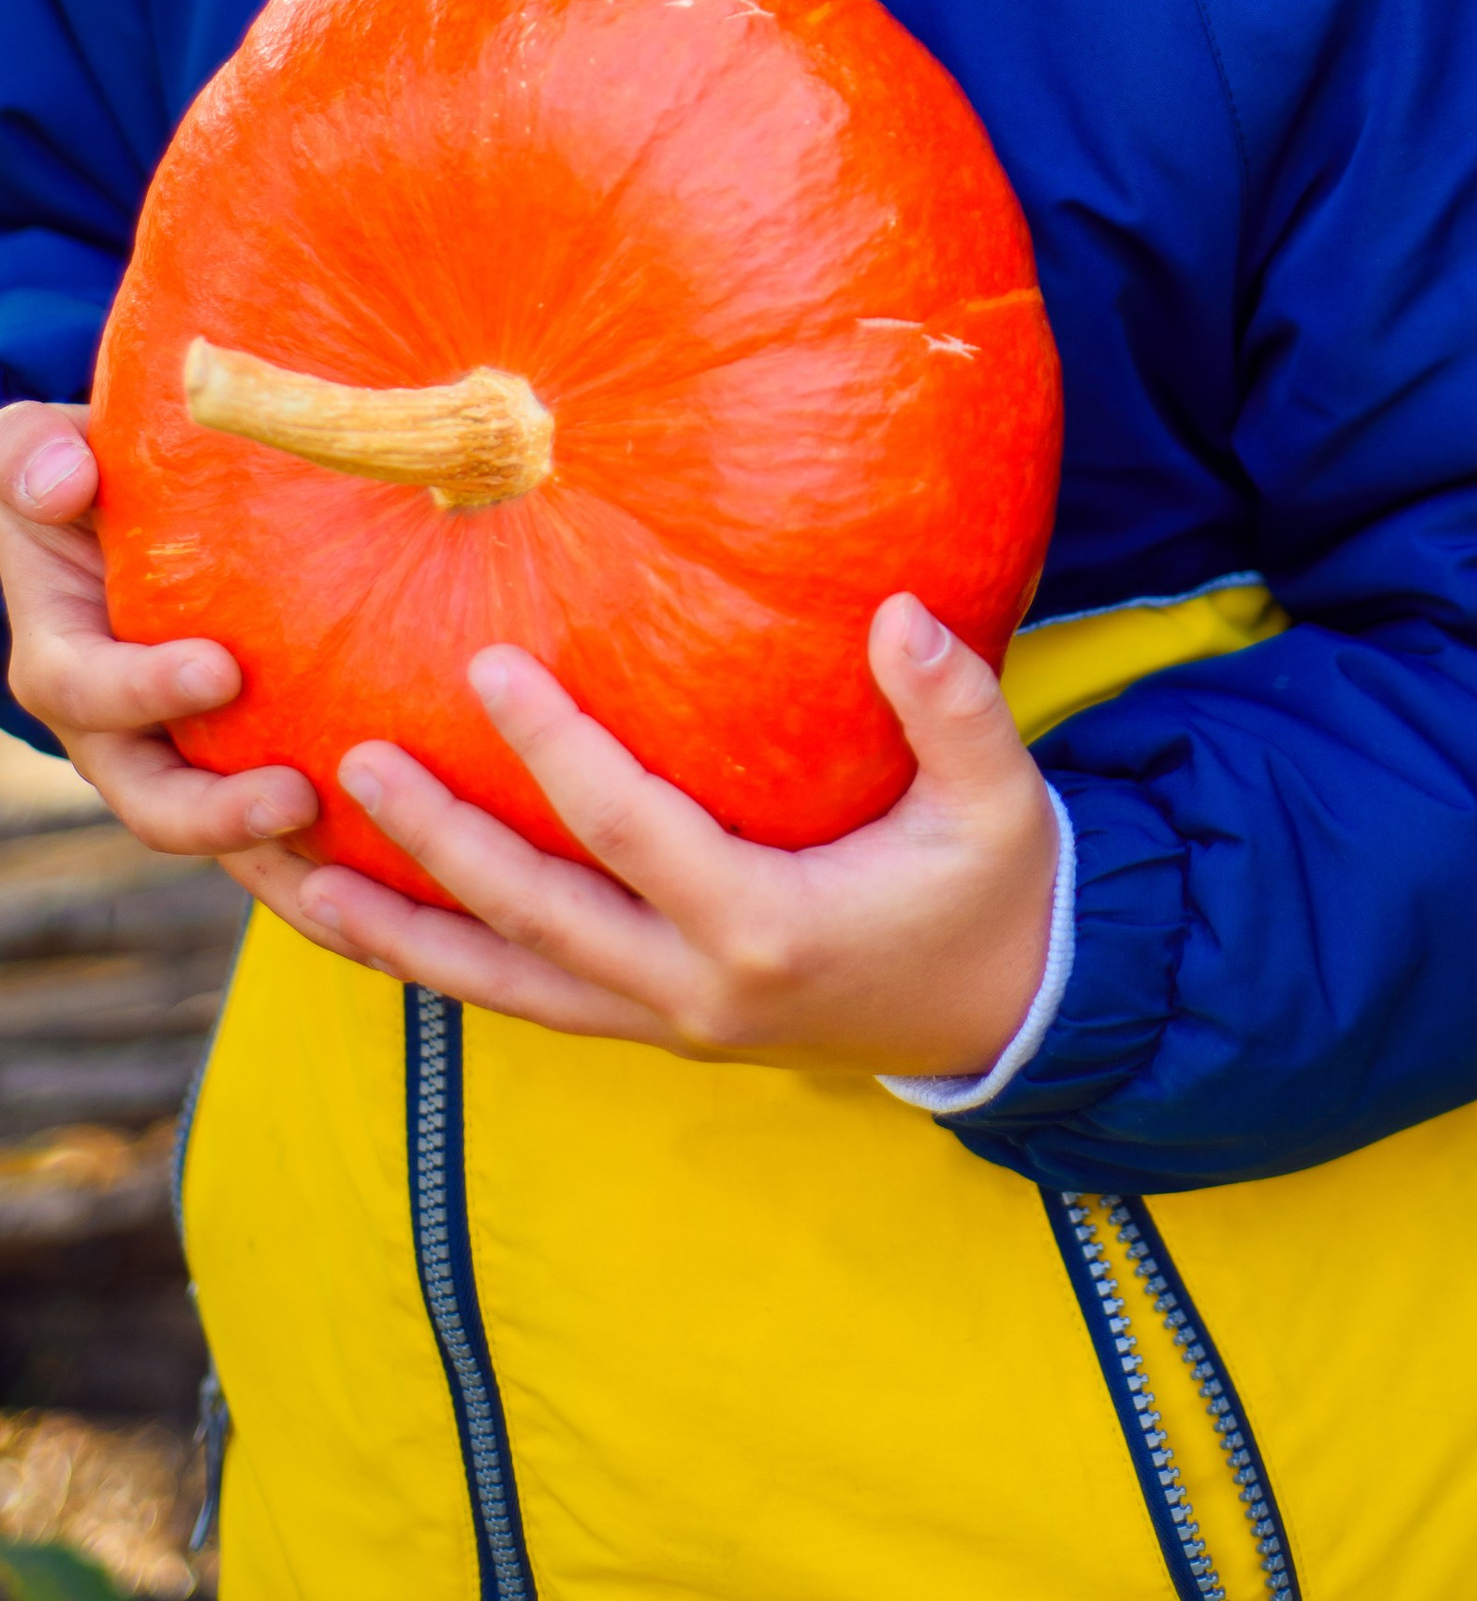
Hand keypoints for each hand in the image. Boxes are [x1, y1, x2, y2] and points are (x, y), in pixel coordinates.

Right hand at [0, 402, 319, 911]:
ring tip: (365, 874)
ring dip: (288, 868)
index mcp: (64, 658)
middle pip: (154, 800)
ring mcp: (180, 758)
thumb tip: (66, 478)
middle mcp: (117, 730)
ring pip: (225, 840)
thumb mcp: (37, 453)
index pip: (87, 690)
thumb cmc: (78, 480)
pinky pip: (283, 836)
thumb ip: (38, 459)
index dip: (144, 689)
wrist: (116, 518)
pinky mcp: (241, 766)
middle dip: (217, 814)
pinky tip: (411, 878)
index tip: (219, 669)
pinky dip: (336, 867)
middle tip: (294, 798)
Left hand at [289, 596, 1059, 1077]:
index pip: (626, 827)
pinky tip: (378, 926)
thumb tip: (899, 613)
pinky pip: (530, 1000)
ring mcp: (669, 1023)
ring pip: (505, 986)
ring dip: (400, 933)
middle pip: (534, 914)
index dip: (550, 749)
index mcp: (766, 927)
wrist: (1011, 1017)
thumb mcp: (999, 799)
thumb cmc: (998, 890)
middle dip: (436, 839)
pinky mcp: (660, 1029)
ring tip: (298, 882)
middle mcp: (696, 990)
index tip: (484, 666)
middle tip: (350, 759)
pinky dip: (448, 966)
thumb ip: (951, 707)